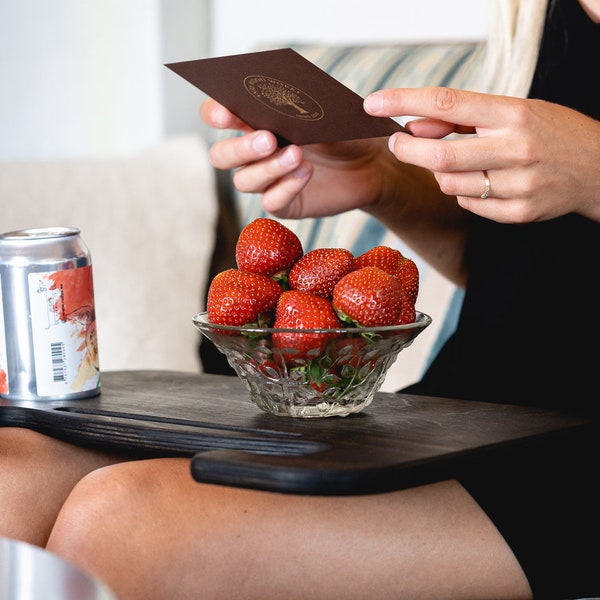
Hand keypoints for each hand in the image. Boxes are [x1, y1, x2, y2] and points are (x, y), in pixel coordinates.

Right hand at [200, 97, 392, 219]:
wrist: (370, 161)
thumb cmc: (342, 130)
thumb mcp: (321, 110)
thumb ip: (295, 105)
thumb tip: (275, 99)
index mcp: (255, 121)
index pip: (220, 116)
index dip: (215, 114)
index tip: (224, 115)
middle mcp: (254, 152)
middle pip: (221, 155)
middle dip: (239, 148)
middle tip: (268, 139)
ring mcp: (266, 180)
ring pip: (243, 181)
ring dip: (268, 167)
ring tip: (297, 154)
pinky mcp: (283, 203)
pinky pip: (271, 201)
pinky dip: (286, 187)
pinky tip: (306, 172)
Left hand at [364, 87, 599, 223]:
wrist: (599, 168)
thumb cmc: (549, 132)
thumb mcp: (512, 111)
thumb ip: (463, 119)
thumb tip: (413, 125)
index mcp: (514, 113)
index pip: (447, 103)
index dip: (404, 102)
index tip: (373, 104)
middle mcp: (516, 148)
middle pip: (439, 155)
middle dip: (407, 149)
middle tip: (397, 142)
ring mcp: (519, 184)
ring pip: (448, 184)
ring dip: (439, 172)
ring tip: (458, 161)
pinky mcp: (519, 213)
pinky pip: (468, 204)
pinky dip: (463, 193)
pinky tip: (482, 182)